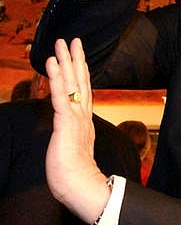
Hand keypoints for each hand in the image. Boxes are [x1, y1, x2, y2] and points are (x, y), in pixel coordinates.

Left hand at [45, 38, 109, 223]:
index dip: (81, 71)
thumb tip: (71, 131)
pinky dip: (56, 77)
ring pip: (72, 83)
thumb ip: (74, 134)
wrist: (80, 185)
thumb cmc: (75, 172)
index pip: (83, 90)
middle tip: (73, 40)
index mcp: (84, 120)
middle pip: (80, 81)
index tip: (79, 56)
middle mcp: (82, 114)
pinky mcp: (66, 122)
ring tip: (61, 43)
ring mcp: (75, 116)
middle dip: (76, 59)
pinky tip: (51, 63)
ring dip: (66, 61)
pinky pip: (60, 96)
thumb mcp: (74, 147)